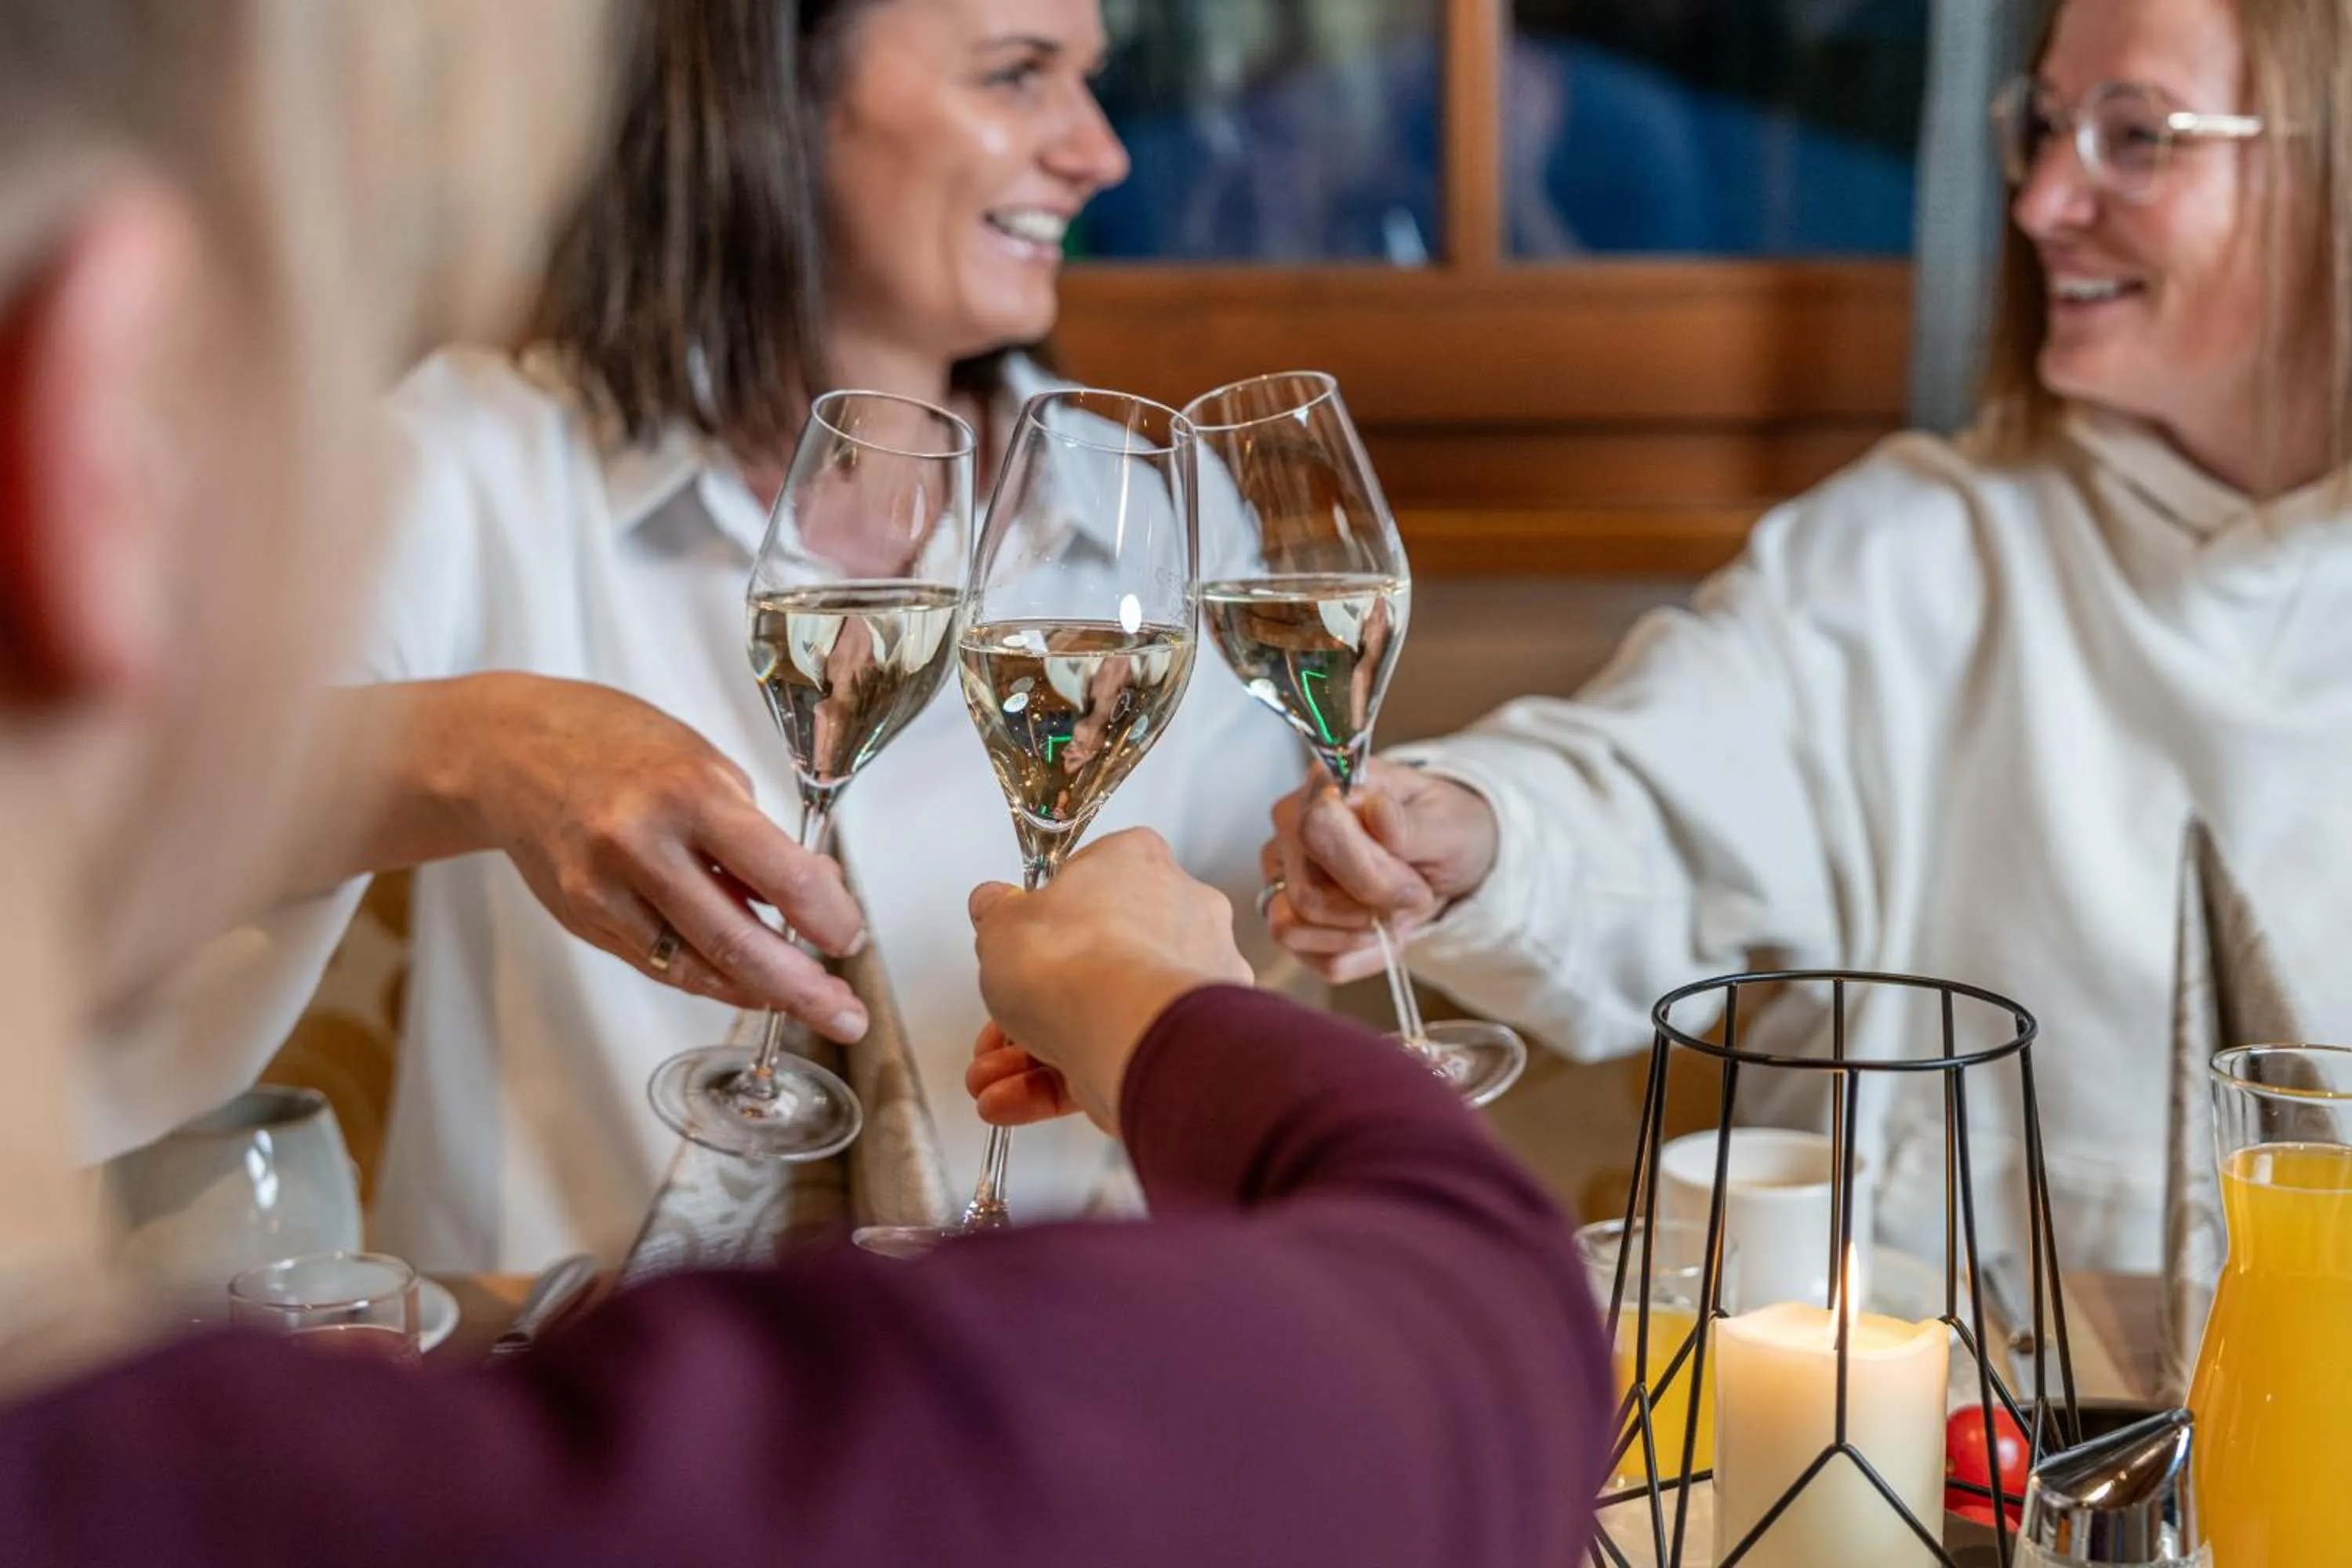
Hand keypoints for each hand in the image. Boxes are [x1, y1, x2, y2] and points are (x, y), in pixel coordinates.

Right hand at [428, 673, 869, 1039]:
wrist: (509, 751)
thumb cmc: (618, 747)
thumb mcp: (706, 766)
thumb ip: (758, 835)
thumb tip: (817, 896)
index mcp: (687, 794)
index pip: (780, 875)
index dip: (827, 918)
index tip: (850, 937)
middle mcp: (640, 846)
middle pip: (735, 942)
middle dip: (800, 989)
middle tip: (845, 1015)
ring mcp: (603, 891)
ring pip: (696, 967)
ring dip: (759, 993)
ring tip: (808, 1004)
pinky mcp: (583, 919)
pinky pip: (660, 962)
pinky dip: (709, 977)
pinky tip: (746, 984)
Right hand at [966, 829, 1252, 1134]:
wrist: (1129, 1033)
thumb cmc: (1080, 962)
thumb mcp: (1001, 926)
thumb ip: (996, 914)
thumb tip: (993, 907)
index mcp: (1138, 863)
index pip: (1088, 878)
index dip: (1041, 914)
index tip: (1013, 935)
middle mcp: (1178, 915)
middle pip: (1093, 955)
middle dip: (1034, 997)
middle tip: (997, 1019)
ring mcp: (1188, 981)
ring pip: (1102, 1014)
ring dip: (1035, 1049)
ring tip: (989, 1075)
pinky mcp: (1184, 1040)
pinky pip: (1115, 1054)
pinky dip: (1062, 1080)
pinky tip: (1010, 1100)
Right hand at [1261, 757, 1498, 984]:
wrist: (1443, 860)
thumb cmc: (1442, 831)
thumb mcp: (1448, 826)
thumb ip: (1411, 826)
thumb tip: (1377, 812)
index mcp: (1324, 785)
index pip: (1316, 830)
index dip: (1369, 870)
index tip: (1413, 879)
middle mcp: (1289, 826)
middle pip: (1307, 894)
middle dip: (1373, 908)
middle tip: (1414, 897)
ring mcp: (1281, 873)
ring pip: (1295, 929)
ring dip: (1361, 935)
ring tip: (1394, 912)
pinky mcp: (1286, 917)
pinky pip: (1311, 957)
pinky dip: (1359, 955)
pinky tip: (1382, 933)